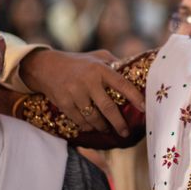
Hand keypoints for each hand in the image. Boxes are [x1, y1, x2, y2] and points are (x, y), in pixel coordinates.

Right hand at [20, 49, 144, 136]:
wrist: (46, 67)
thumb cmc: (78, 62)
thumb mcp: (97, 56)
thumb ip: (114, 63)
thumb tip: (134, 71)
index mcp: (100, 69)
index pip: (121, 84)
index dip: (134, 96)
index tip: (144, 107)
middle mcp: (88, 81)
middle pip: (108, 108)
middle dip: (119, 123)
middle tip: (125, 132)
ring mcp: (75, 93)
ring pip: (93, 117)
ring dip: (102, 127)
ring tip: (107, 129)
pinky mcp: (64, 103)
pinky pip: (79, 121)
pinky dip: (87, 126)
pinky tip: (92, 127)